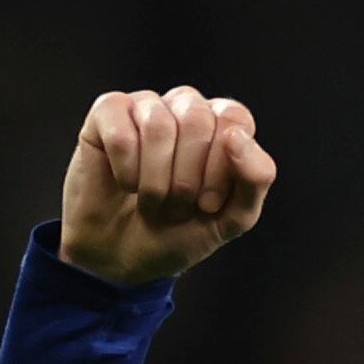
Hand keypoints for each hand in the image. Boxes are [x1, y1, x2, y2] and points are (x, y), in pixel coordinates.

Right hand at [61, 85, 276, 287]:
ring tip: (151, 201)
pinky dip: (126, 172)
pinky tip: (125, 184)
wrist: (125, 257)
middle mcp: (185, 107)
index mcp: (221, 125)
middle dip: (187, 181)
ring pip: (157, 126)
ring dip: (155, 182)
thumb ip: (255, 180)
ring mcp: (146, 106)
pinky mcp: (107, 112)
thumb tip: (236, 137)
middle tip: (176, 206)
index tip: (208, 204)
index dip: (221, 169)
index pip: (235, 120)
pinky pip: (121, 134)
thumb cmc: (178, 232)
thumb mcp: (231, 219)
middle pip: (197, 121)